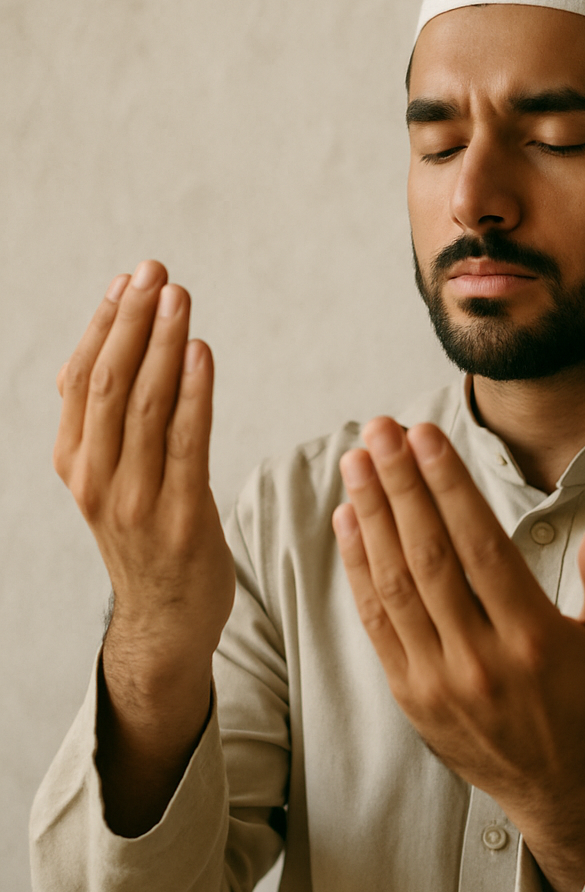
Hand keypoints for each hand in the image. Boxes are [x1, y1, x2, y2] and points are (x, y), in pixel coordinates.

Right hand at [53, 261, 233, 832]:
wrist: (165, 619)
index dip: (105, 324)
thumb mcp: (107, 481)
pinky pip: (186, 443)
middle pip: (110, 383)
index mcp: (75, 463)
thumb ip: (99, 425)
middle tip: (155, 272)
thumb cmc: (144, 536)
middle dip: (132, 322)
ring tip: (178, 297)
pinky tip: (202, 352)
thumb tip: (89, 356)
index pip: (81, 379)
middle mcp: (96, 479)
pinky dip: (194, 393)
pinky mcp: (180, 518)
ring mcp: (135, 501)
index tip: (129, 278)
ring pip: (144, 406)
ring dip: (162, 345)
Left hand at [332, 417, 584, 891]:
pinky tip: (349, 520)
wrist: (556, 786)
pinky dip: (359, 567)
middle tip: (381, 431)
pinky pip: (376, 621)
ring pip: (395, 583)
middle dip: (401, 485)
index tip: (426, 437)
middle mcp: (480, 659)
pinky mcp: (409, 693)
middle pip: (429, 556)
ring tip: (357, 461)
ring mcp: (437, 679)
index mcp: (534, 639)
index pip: (481, 547)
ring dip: (371, 516)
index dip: (449, 487)